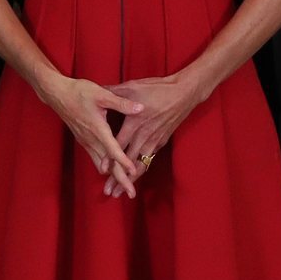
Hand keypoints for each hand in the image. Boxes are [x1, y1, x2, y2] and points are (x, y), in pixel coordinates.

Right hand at [42, 76, 143, 198]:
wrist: (57, 94)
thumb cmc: (79, 92)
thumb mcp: (102, 94)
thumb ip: (121, 103)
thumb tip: (140, 108)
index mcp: (97, 128)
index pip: (113, 149)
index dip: (123, 162)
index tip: (133, 172)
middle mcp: (91, 139)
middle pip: (107, 165)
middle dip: (120, 180)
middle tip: (131, 194)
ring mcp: (86, 142)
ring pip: (101, 165)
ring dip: (113, 177)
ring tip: (124, 189)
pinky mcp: (84, 141)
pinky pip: (96, 159)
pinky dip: (105, 169)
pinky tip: (112, 174)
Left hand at [103, 75, 201, 196]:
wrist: (184, 93)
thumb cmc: (158, 88)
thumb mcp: (133, 87)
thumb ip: (114, 92)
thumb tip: (96, 90)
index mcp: (134, 123)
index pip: (119, 144)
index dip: (110, 158)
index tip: (102, 170)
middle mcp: (144, 135)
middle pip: (129, 161)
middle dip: (118, 177)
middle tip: (109, 192)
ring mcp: (154, 140)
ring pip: (140, 165)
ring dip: (131, 179)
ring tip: (122, 192)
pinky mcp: (161, 142)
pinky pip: (149, 160)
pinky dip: (141, 170)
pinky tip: (135, 178)